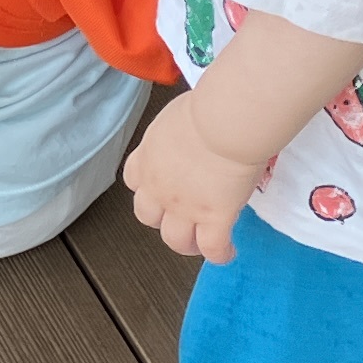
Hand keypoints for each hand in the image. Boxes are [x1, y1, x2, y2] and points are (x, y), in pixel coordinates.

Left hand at [126, 93, 271, 264]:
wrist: (224, 123)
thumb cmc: (208, 107)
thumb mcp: (181, 113)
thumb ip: (181, 129)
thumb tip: (199, 124)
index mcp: (149, 157)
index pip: (134, 180)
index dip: (147, 187)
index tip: (160, 187)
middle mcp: (160, 187)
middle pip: (147, 215)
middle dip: (161, 219)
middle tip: (180, 216)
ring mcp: (185, 207)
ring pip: (175, 240)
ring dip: (186, 243)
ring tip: (200, 243)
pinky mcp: (214, 219)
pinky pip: (213, 249)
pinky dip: (220, 254)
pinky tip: (228, 252)